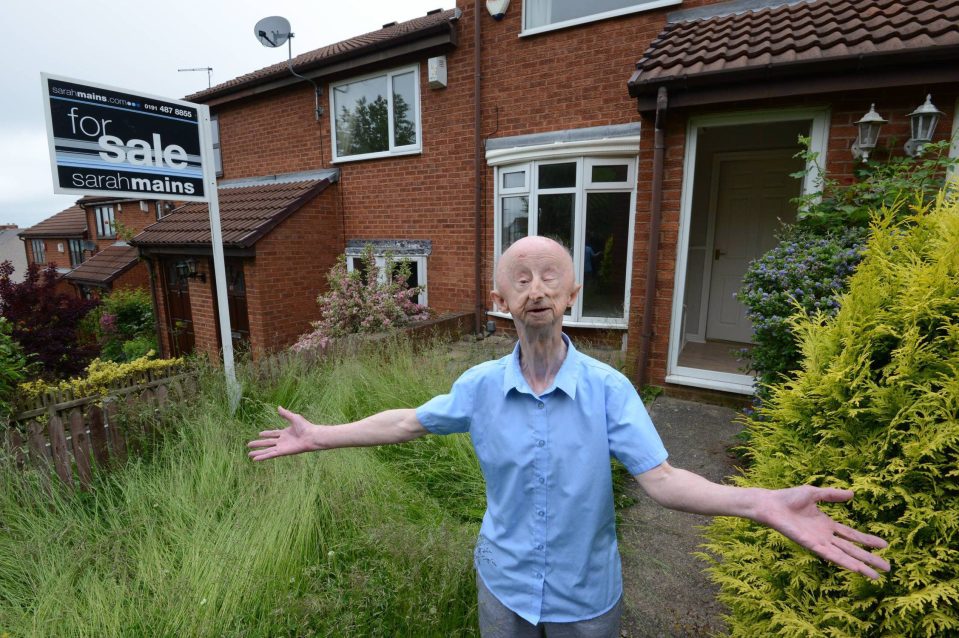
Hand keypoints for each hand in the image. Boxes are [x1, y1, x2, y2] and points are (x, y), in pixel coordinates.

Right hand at [247, 406, 318, 460]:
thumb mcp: (294, 418)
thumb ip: (285, 414)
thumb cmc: (305, 427)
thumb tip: (278, 407)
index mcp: (285, 433)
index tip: (259, 434)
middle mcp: (282, 440)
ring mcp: (282, 447)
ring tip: (249, 454)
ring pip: (267, 450)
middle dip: (258, 444)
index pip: (273, 433)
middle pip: (267, 442)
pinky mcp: (282, 452)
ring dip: (258, 452)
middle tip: (249, 444)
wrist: (311, 436)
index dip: (267, 434)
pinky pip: (270, 454)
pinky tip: (255, 459)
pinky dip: (263, 456)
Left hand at [757, 486, 889, 579]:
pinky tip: (856, 569)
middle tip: (888, 568)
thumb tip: (853, 493)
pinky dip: (843, 562)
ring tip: (877, 576)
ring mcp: (818, 542)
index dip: (867, 540)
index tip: (885, 545)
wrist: (770, 504)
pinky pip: (829, 555)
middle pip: (852, 550)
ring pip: (844, 556)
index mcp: (826, 525)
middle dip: (869, 559)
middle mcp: (824, 536)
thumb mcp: (815, 493)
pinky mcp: (809, 545)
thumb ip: (833, 495)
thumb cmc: (788, 498)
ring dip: (860, 566)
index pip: (851, 535)